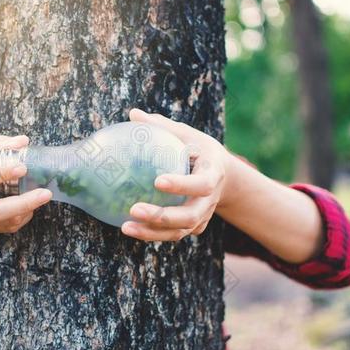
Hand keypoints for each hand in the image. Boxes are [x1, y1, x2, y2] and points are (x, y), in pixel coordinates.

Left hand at [121, 109, 232, 240]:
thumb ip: (162, 126)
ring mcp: (202, 217)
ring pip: (180, 231)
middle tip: (134, 209)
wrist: (223, 176)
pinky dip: (152, 234)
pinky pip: (173, 235)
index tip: (158, 181)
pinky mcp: (192, 227)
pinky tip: (130, 229)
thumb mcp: (186, 134)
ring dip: (152, 232)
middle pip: (190, 216)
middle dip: (162, 216)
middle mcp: (209, 200)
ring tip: (126, 226)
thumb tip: (133, 114)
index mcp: (213, 174)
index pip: (202, 184)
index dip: (182, 185)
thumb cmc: (198, 149)